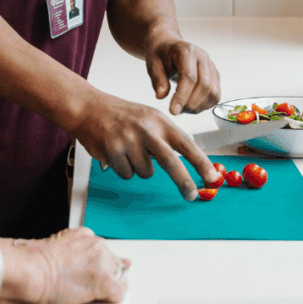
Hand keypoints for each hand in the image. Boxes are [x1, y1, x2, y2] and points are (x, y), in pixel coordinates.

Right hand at [6, 227, 128, 303]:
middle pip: (114, 262)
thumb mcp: (55, 247)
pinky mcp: (104, 282)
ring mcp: (101, 263)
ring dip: (109, 286)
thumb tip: (70, 265)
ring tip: (91, 293)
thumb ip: (69, 252)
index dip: (99, 264)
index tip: (92, 271)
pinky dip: (110, 300)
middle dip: (106, 274)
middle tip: (90, 284)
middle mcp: (95, 245)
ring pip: (119, 277)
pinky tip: (99, 301)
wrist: (29, 272)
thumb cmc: (33, 264)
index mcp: (83, 235)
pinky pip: (118, 293)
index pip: (104, 250)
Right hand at [74, 90, 219, 200]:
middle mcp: (145, 129)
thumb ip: (167, 135)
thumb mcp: (149, 117)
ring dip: (140, 168)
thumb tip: (191, 156)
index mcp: (158, 120)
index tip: (213, 178)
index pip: (185, 143)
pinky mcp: (113, 152)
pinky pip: (127, 174)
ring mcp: (128, 141)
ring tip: (129, 150)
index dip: (201, 162)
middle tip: (191, 195)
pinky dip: (124, 169)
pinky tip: (117, 153)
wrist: (89, 108)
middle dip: (183, 181)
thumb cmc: (122, 115)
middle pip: (170, 161)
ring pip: (145, 172)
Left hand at [146, 39, 219, 115]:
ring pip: (213, 92)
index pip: (189, 77)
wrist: (169, 45)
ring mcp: (211, 66)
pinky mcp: (215, 75)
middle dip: (191, 103)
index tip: (173, 111)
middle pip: (204, 85)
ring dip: (199, 106)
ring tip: (183, 109)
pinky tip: (191, 106)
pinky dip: (205, 105)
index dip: (182, 96)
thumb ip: (157, 79)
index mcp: (186, 51)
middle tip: (176, 111)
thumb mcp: (152, 64)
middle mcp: (202, 57)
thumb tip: (161, 96)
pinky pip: (215, 95)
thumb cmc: (161, 54)